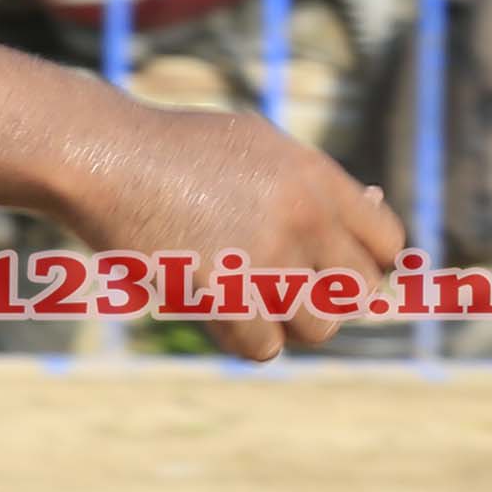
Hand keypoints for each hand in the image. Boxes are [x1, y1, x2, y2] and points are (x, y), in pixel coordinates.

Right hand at [41, 102, 415, 362]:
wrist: (103, 155)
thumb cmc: (174, 149)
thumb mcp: (256, 144)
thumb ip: (312, 181)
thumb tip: (375, 202)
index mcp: (316, 177)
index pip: (388, 242)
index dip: (365, 260)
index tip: (332, 267)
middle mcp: (304, 217)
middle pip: (361, 291)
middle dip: (327, 295)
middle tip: (285, 286)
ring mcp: (266, 258)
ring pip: (319, 328)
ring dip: (285, 320)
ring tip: (247, 296)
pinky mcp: (225, 296)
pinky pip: (266, 348)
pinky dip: (242, 337)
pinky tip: (215, 308)